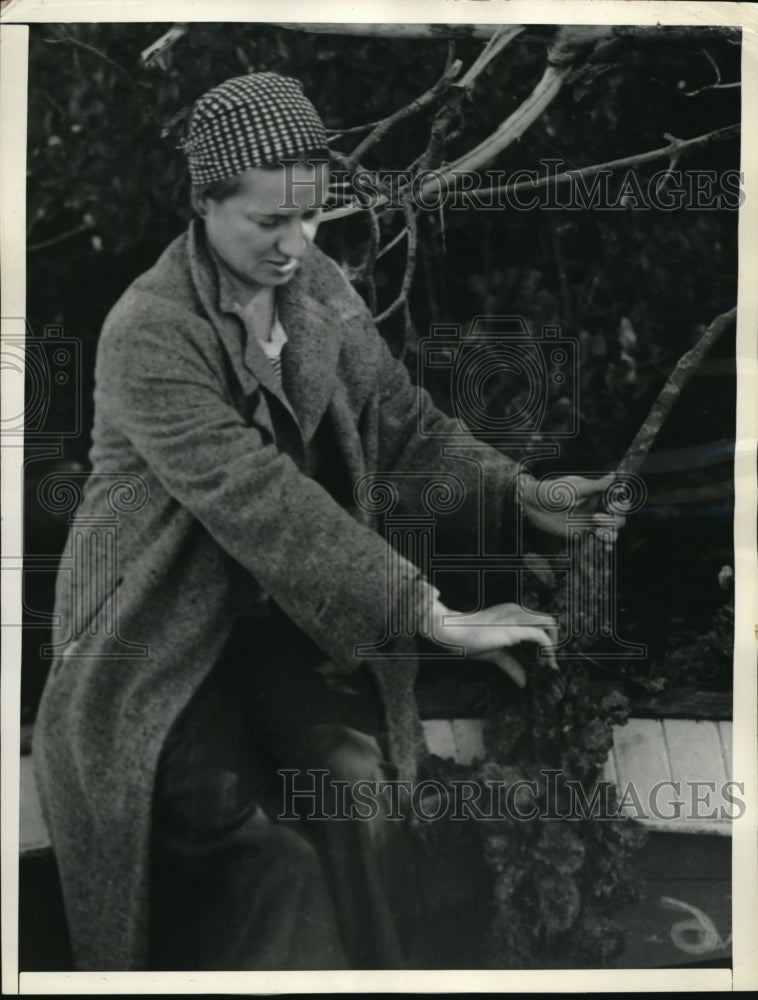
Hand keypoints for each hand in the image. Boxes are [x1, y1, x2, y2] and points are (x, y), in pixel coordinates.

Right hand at [431, 600, 557, 687]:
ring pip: (550, 624)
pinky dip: (548, 649)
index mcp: (512, 612)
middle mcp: (517, 611)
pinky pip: (541, 636)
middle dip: (556, 639)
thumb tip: (523, 683)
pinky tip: (545, 662)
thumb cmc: (469, 639)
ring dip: (554, 645)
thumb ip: (511, 665)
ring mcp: (517, 617)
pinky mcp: (516, 628)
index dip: (546, 638)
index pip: (538, 620)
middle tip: (550, 661)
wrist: (454, 631)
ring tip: (549, 663)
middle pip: (550, 620)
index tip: (545, 659)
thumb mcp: (495, 654)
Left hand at [519, 473, 625, 540]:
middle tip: (597, 518)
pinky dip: (606, 544)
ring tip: (598, 532)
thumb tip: (615, 475)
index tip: (612, 506)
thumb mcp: (575, 488)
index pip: (619, 501)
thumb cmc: (553, 491)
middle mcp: (597, 508)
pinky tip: (606, 547)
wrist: (533, 505)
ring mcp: (591, 521)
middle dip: (615, 520)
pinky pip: (598, 540)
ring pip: (611, 530)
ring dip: (611, 533)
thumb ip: (596, 486)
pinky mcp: (582, 533)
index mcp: (598, 495)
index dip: (622, 505)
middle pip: (619, 518)